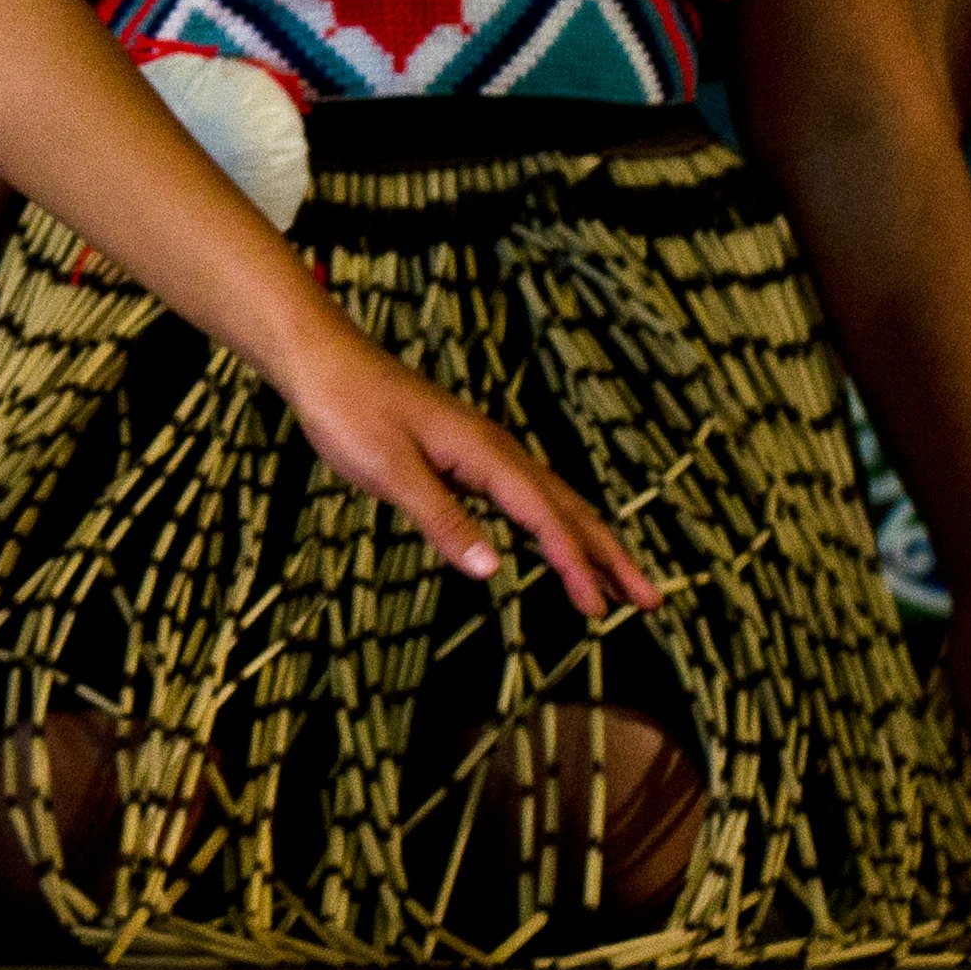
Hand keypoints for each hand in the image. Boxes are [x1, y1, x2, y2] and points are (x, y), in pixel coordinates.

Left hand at [276, 333, 663, 623]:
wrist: (320, 359)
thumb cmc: (348, 408)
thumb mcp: (388, 470)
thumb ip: (441, 518)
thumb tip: (491, 569)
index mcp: (485, 454)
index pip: (545, 518)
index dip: (574, 565)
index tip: (601, 610)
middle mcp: (495, 450)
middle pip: (566, 508)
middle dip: (609, 555)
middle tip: (650, 599)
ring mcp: (481, 450)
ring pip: (549, 501)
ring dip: (586, 541)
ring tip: (619, 581)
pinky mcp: (462, 453)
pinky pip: (521, 495)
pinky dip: (548, 524)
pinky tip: (552, 542)